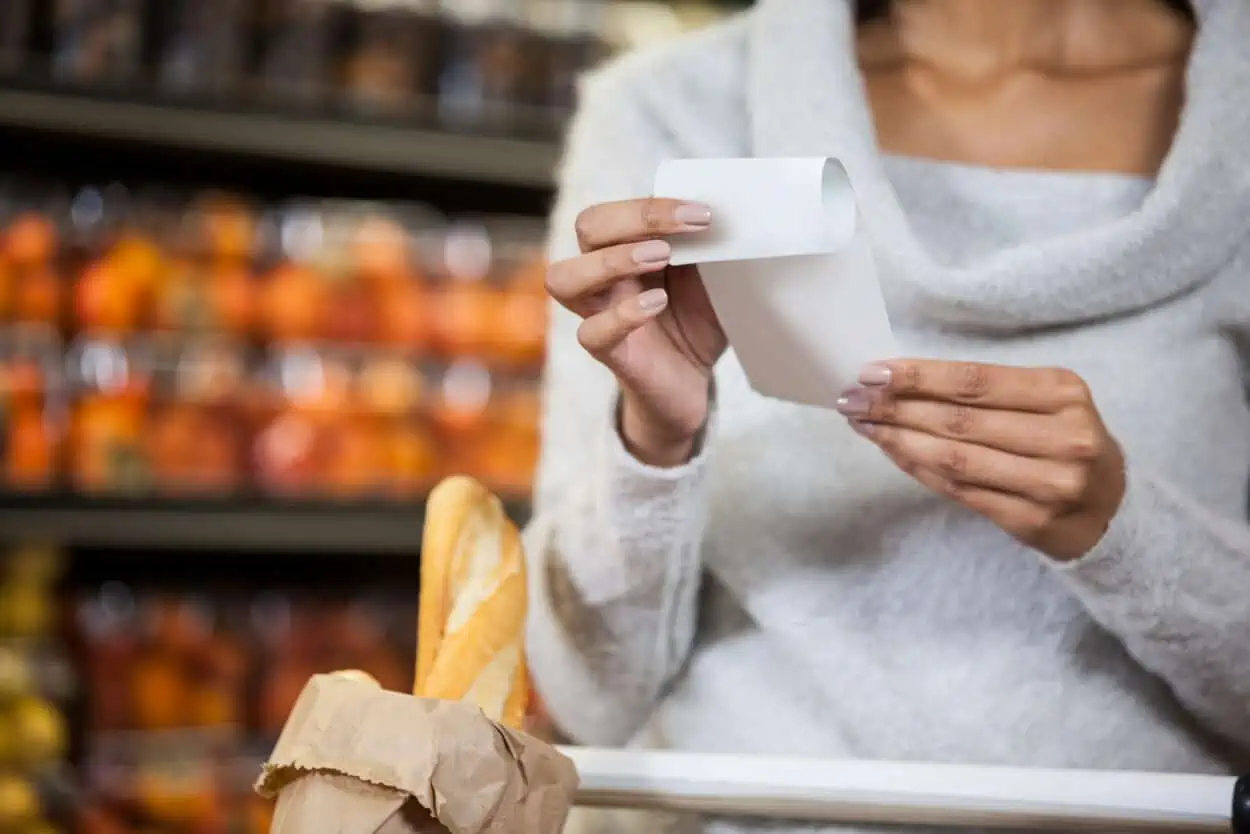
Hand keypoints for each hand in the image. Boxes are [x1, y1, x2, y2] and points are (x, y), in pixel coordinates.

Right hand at [546, 198, 726, 465]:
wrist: (693, 381)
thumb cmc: (696, 321)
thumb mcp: (709, 277)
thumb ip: (708, 247)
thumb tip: (733, 214)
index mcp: (626, 246)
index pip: (617, 210)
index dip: (652, 206)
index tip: (702, 213)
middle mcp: (603, 275)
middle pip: (587, 227)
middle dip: (631, 220)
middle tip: (677, 236)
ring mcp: (599, 313)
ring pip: (564, 278)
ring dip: (610, 261)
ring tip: (659, 258)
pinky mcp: (610, 353)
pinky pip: (591, 333)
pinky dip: (622, 315)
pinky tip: (656, 304)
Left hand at [836, 359, 1125, 560]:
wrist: (1113, 511)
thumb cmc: (1064, 443)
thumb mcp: (1045, 403)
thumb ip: (985, 393)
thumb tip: (899, 380)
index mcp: (1063, 393)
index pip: (975, 380)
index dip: (918, 376)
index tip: (871, 372)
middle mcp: (1064, 437)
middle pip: (960, 419)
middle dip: (896, 407)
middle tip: (851, 398)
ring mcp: (1051, 484)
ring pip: (955, 458)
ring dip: (899, 439)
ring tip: (864, 424)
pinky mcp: (1032, 521)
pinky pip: (959, 491)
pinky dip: (918, 469)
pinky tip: (892, 452)